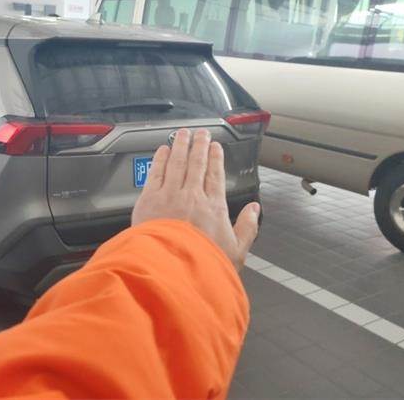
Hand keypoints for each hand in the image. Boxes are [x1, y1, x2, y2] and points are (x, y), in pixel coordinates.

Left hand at [131, 128, 260, 269]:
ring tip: (183, 134)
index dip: (216, 159)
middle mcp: (192, 197)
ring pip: (177, 163)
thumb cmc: (202, 266)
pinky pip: (156, 173)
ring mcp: (170, 196)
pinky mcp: (149, 201)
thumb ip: (247, 228)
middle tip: (201, 133)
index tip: (216, 147)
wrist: (170, 271)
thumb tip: (254, 210)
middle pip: (197, 164)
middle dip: (199, 146)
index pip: (215, 175)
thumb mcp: (236, 252)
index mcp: (214, 208)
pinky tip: (162, 150)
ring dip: (181, 146)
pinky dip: (160, 159)